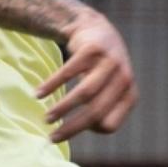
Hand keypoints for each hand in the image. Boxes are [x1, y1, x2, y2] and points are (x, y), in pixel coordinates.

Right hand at [34, 10, 137, 139]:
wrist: (95, 28)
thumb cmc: (100, 69)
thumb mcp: (108, 91)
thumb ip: (101, 111)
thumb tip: (76, 131)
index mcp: (129, 95)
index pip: (109, 125)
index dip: (89, 130)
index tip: (71, 128)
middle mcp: (124, 79)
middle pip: (96, 112)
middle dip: (71, 127)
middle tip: (52, 137)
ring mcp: (110, 62)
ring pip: (84, 94)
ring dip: (62, 108)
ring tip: (46, 118)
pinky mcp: (92, 49)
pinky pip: (69, 72)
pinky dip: (52, 85)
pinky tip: (38, 94)